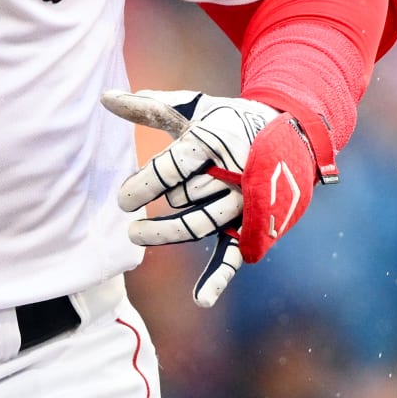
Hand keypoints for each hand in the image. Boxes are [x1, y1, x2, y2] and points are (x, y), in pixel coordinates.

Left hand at [103, 88, 325, 306]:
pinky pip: (236, 253)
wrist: (293, 133)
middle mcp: (232, 174)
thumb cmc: (228, 120)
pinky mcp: (254, 224)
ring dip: (168, 233)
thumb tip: (104, 98)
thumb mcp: (192, 108)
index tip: (122, 199)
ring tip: (136, 235)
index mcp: (213, 142)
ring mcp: (245, 202)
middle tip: (128, 211)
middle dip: (154, 203)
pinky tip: (200, 300)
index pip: (169, 169)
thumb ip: (149, 107)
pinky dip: (219, 277)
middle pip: (183, 196)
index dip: (141, 185)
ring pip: (201, 223)